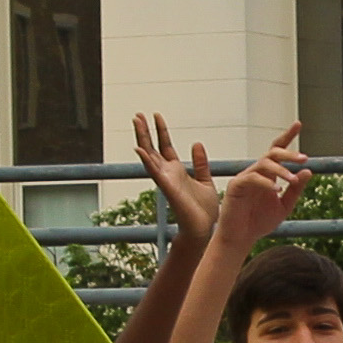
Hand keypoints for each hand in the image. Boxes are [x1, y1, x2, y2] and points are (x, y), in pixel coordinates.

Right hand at [132, 110, 266, 236]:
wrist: (205, 228)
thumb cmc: (204, 210)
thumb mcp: (205, 180)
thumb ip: (200, 163)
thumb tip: (196, 144)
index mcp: (176, 170)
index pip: (165, 146)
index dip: (160, 131)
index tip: (156, 116)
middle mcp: (167, 173)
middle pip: (152, 147)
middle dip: (144, 131)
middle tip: (137, 114)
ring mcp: (165, 180)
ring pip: (149, 155)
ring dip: (142, 139)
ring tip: (136, 122)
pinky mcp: (167, 188)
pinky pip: (154, 172)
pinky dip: (146, 161)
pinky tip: (139, 149)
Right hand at [221, 142, 314, 250]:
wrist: (241, 238)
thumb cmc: (259, 222)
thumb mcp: (284, 207)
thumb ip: (296, 190)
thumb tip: (308, 171)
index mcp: (268, 175)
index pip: (277, 150)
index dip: (287, 136)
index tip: (298, 124)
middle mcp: (257, 172)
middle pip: (272, 153)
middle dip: (288, 153)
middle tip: (304, 158)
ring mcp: (245, 178)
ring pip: (264, 164)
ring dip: (281, 171)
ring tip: (292, 180)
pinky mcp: (236, 186)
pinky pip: (252, 178)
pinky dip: (266, 183)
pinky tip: (276, 191)